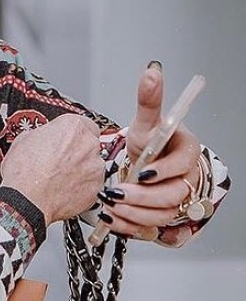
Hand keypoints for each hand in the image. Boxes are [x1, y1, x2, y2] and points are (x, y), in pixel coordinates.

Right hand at [0, 113, 105, 224]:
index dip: (71, 132)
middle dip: (77, 149)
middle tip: (60, 158)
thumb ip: (43, 134)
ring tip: (60, 176)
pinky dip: (83, 185)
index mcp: (72, 126)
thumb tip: (44, 137)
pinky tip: (65, 187)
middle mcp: (88, 144)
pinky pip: (93, 183)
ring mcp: (95, 167)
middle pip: (89, 142)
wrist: (26, 200)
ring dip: (81, 167)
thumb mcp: (24, 139)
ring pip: (93, 163)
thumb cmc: (23, 172)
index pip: (83, 123)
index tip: (65, 138)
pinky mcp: (97, 188)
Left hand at [97, 64, 201, 237]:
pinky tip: (113, 219)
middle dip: (144, 196)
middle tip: (118, 192)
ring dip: (136, 213)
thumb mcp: (147, 121)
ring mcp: (177, 201)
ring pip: (163, 215)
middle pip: (174, 194)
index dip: (163, 170)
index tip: (141, 171)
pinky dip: (131, 227)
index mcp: (187, 153)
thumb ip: (149, 100)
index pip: (183, 164)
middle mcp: (187, 179)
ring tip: (113, 205)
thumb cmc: (151, 142)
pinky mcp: (164, 218)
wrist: (144, 164)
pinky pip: (153, 230)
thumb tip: (151, 71)